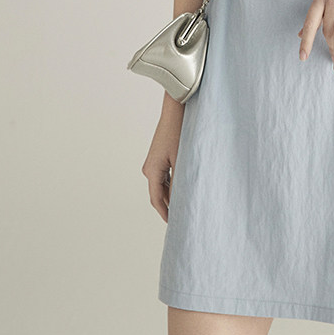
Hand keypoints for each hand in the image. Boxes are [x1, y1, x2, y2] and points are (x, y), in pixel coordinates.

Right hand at [141, 103, 182, 221]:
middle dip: (168, 206)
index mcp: (152, 171)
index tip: (175, 225)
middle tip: (182, 217)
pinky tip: (183, 188)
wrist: (176, 109)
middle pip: (158, 194)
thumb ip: (180, 182)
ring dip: (171, 195)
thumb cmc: (180, 131)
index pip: (157, 200)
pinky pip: (164, 176)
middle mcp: (149, 168)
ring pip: (161, 185)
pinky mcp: (159, 156)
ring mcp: (153, 162)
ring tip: (185, 205)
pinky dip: (172, 184)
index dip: (165, 213)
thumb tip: (180, 201)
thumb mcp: (182, 160)